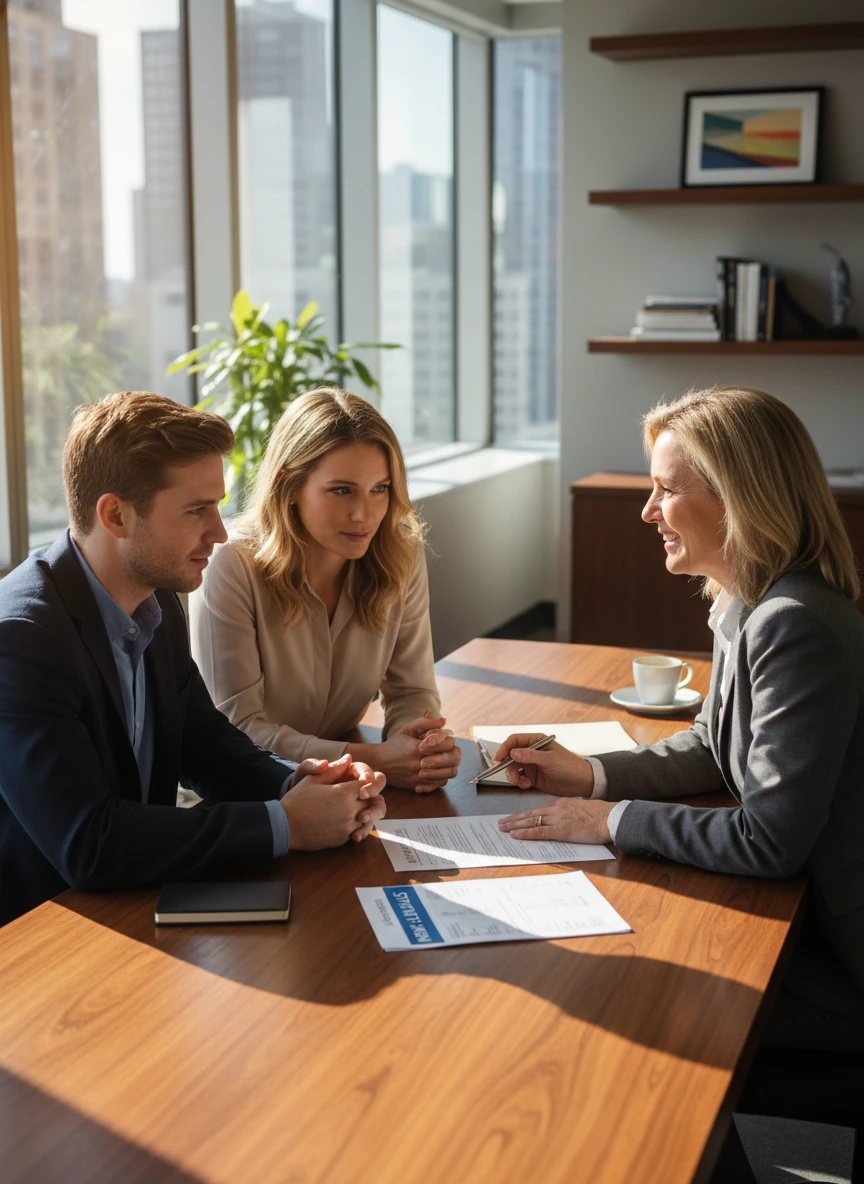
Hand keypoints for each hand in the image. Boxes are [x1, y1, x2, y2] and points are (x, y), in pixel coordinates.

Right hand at [282, 754, 386, 849]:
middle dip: (368, 797)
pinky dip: (354, 825)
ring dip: (363, 812)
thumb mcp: (313, 779)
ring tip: (352, 807)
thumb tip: (349, 758)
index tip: (359, 781)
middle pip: (372, 802)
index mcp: (344, 793)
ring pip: (367, 818)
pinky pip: (356, 830)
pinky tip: (343, 820)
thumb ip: (334, 769)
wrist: (285, 826)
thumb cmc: (297, 800)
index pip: (368, 784)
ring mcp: (347, 827)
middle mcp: (349, 810)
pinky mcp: (342, 839)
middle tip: (360, 794)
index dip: (366, 781)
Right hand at [350, 710, 461, 792]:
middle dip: (453, 753)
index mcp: (418, 748)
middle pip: (452, 760)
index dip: (449, 740)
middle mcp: (420, 764)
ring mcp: (420, 777)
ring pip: (448, 774)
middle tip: (448, 750)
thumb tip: (444, 721)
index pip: (447, 744)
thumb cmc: (395, 744)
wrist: (379, 763)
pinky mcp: (418, 786)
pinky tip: (437, 770)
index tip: (444, 739)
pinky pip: (439, 784)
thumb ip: (426, 722)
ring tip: (445, 760)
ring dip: (450, 766)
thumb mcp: (408, 729)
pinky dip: (442, 777)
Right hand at [492, 733, 594, 796]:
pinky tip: (527, 785)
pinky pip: (520, 778)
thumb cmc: (570, 766)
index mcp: (536, 741)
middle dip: (508, 766)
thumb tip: (513, 753)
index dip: (504, 748)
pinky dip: (520, 783)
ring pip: (513, 768)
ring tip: (520, 783)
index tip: (498, 759)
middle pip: (511, 756)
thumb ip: (531, 756)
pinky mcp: (533, 777)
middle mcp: (532, 752)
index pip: (514, 741)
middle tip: (512, 777)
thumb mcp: (550, 759)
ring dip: (513, 776)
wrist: (582, 783)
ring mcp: (532, 764)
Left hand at [498, 798, 613, 844]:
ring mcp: (558, 819)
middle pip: (530, 814)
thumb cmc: (599, 815)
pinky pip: (539, 831)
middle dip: (514, 819)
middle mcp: (556, 809)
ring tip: (503, 828)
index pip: (537, 809)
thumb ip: (567, 812)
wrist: (609, 817)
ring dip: (515, 825)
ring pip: (531, 821)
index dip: (523, 814)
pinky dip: (525, 833)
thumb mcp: (580, 809)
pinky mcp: (561, 830)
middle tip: (501, 823)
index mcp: (561, 803)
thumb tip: (561, 819)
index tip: (514, 817)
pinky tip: (515, 835)